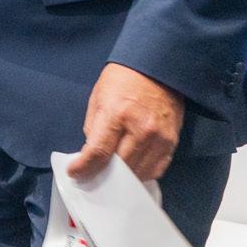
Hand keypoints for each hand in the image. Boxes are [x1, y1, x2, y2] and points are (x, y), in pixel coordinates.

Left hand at [67, 62, 185, 181]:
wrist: (156, 69)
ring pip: (138, 172)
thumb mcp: (98, 99)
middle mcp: (141, 129)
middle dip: (102, 174)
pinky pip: (156, 169)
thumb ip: (93, 128)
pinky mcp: (172, 143)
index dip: (85, 167)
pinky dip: (141, 172)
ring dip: (123, 177)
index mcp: (116, 114)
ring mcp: (159, 138)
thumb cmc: (121, 81)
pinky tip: (131, 168)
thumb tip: (91, 155)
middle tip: (92, 175)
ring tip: (111, 173)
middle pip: (120, 166)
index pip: (99, 151)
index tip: (75, 174)